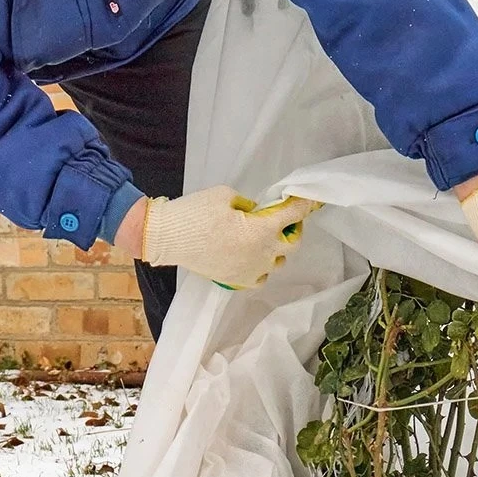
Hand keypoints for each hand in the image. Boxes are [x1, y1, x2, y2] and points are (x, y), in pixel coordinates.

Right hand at [120, 186, 319, 288]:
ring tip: (263, 238)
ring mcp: (252, 270)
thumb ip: (250, 205)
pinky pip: (261, 276)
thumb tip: (258, 213)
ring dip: (276, 249)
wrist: (167, 238)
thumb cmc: (196, 212)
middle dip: (292, 229)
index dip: (305, 205)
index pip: (294, 215)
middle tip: (282, 219)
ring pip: (278, 262)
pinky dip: (262, 266)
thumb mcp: (226, 196)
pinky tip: (252, 256)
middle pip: (293, 243)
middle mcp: (263, 253)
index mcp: (263, 229)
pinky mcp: (238, 281)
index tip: (311, 200)